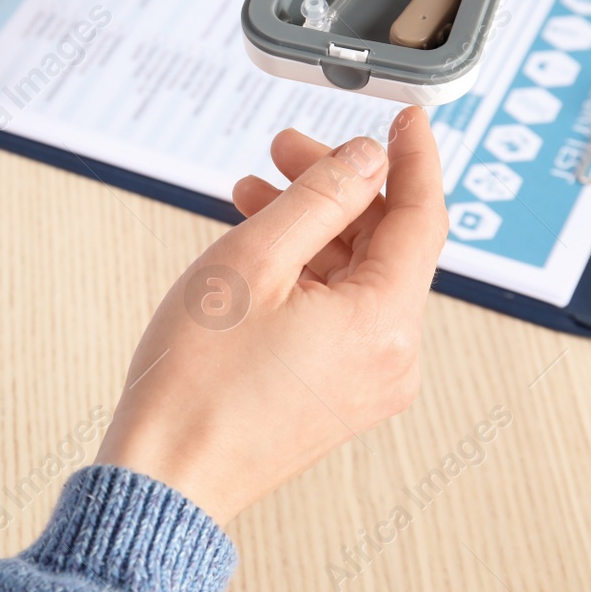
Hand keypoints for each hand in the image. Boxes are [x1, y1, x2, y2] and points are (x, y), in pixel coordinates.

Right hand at [95, 107, 448, 525]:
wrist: (168, 475)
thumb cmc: (196, 385)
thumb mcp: (252, 261)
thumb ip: (318, 198)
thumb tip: (366, 160)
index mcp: (384, 324)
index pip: (422, 217)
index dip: (414, 157)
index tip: (406, 116)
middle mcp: (392, 357)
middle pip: (387, 244)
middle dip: (338, 188)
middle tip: (285, 149)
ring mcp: (369, 381)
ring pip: (359, 276)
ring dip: (315, 228)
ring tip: (255, 195)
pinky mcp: (341, 393)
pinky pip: (342, 312)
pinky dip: (309, 271)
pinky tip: (262, 248)